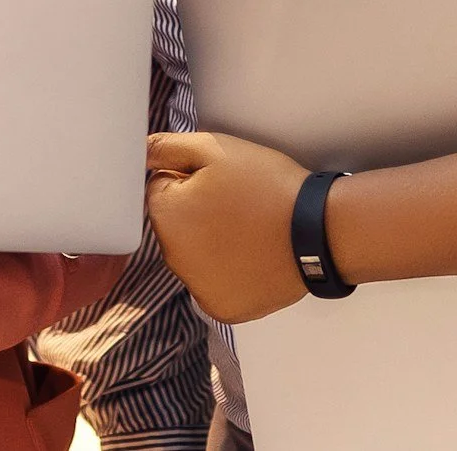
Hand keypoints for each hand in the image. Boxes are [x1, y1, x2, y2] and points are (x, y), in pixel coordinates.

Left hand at [145, 132, 311, 323]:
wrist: (318, 231)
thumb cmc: (267, 187)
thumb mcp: (215, 149)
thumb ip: (166, 148)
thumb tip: (138, 152)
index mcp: (165, 215)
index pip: (159, 188)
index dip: (190, 178)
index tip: (220, 182)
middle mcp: (172, 258)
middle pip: (174, 225)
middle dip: (196, 212)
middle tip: (237, 203)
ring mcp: (196, 288)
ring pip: (193, 255)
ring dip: (210, 243)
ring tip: (249, 229)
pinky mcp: (222, 308)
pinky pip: (213, 284)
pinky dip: (228, 272)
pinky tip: (251, 256)